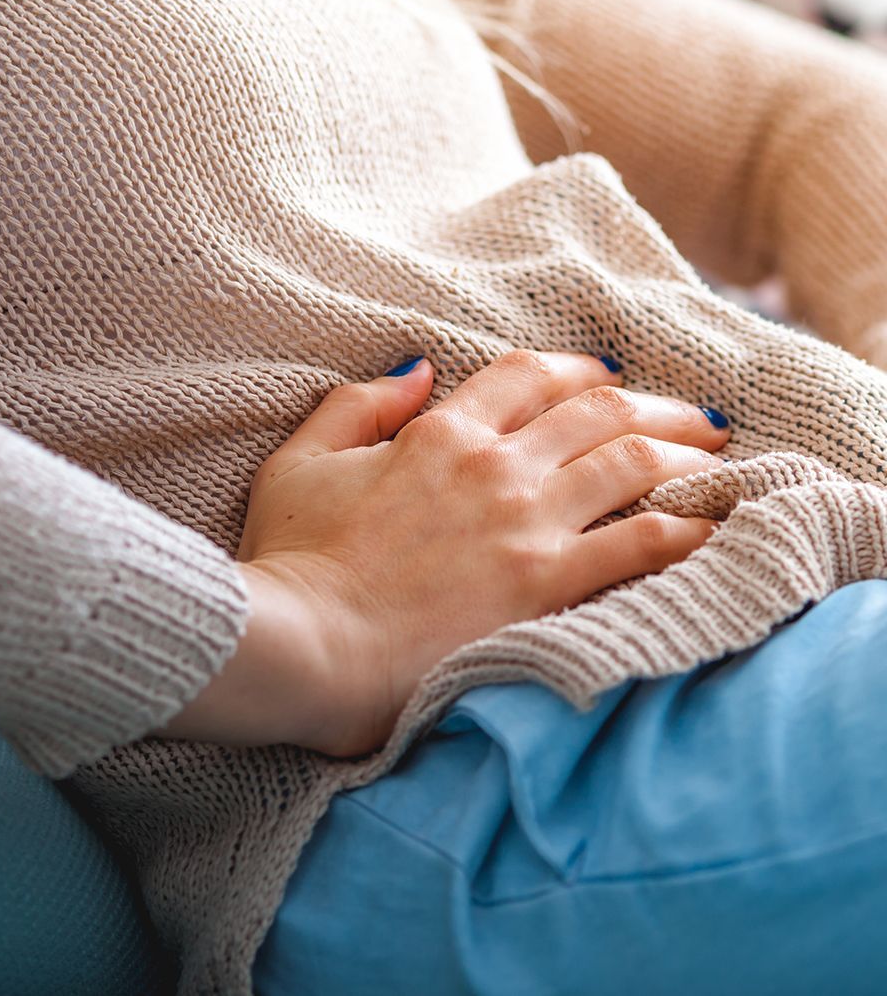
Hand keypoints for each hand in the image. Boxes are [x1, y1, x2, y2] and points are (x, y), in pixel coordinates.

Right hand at [159, 350, 727, 756]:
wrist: (308, 645)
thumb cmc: (295, 558)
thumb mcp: (303, 460)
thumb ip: (358, 405)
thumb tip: (418, 370)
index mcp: (440, 432)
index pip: (529, 374)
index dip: (578, 368)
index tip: (608, 378)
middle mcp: (495, 466)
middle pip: (599, 411)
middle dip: (657, 405)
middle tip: (695, 416)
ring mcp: (526, 524)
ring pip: (632, 463)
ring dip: (684, 455)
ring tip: (717, 464)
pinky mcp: (547, 585)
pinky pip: (640, 546)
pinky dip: (685, 531)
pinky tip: (711, 529)